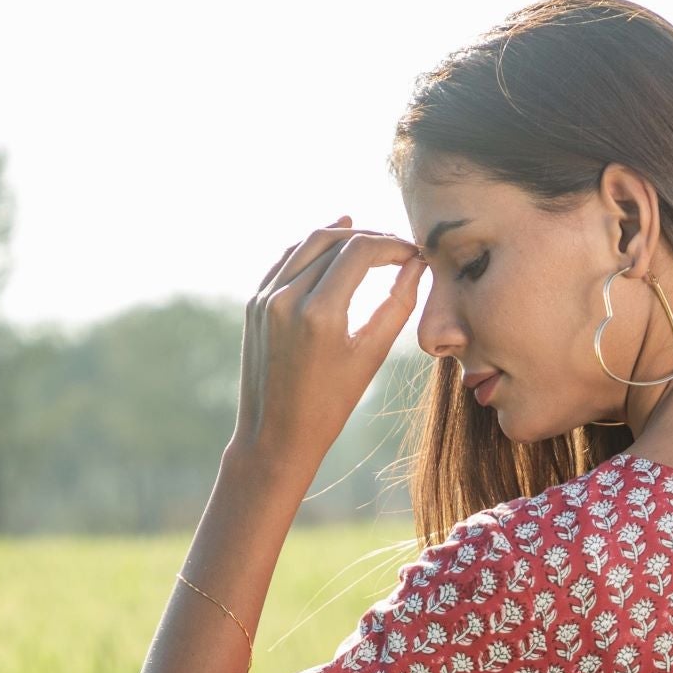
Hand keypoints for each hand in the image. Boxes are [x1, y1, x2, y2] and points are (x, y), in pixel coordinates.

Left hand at [229, 214, 426, 478]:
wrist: (275, 436)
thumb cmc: (329, 407)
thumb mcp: (370, 358)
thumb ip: (397, 306)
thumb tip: (417, 266)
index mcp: (319, 314)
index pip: (360, 251)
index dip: (391, 245)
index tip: (413, 253)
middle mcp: (287, 297)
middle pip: (334, 239)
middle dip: (370, 237)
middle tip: (397, 248)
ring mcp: (266, 297)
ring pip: (307, 243)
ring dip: (341, 235)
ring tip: (370, 239)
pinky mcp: (255, 302)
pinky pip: (286, 259)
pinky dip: (312, 248)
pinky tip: (333, 244)